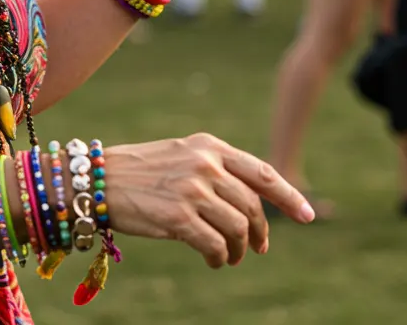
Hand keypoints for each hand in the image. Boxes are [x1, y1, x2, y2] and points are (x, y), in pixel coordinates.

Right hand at [104, 133, 314, 267]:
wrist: (98, 180)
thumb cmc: (140, 171)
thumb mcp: (181, 156)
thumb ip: (215, 169)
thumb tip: (252, 202)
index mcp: (207, 146)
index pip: (261, 172)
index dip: (289, 196)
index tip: (308, 215)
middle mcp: (204, 164)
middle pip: (252, 206)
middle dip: (260, 232)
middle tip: (258, 248)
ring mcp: (192, 189)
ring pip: (238, 228)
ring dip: (240, 249)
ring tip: (230, 256)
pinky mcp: (178, 216)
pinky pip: (215, 245)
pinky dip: (219, 257)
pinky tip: (214, 260)